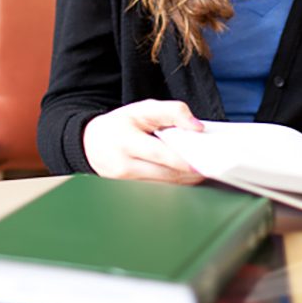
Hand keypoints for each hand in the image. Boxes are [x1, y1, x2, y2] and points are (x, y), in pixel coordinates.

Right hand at [83, 99, 205, 183]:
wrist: (90, 144)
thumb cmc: (120, 124)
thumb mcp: (143, 109)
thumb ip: (172, 112)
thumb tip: (197, 128)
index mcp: (125, 141)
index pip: (160, 155)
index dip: (184, 160)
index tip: (204, 163)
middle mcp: (122, 166)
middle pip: (165, 175)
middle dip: (191, 173)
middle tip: (211, 168)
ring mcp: (124, 184)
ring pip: (164, 187)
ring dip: (185, 181)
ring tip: (202, 172)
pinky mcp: (128, 193)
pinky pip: (157, 192)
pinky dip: (174, 186)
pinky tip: (186, 178)